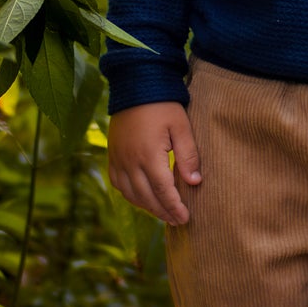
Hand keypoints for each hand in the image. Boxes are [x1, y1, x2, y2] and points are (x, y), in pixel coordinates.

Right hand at [106, 101, 201, 225]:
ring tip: (163, 213)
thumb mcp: (182, 127)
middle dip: (163, 212)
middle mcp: (129, 161)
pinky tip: (142, 198)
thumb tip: (195, 183)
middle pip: (146, 197)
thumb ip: (188, 155)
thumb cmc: (163, 105)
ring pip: (130, 194)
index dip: (174, 207)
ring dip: (147, 207)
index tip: (185, 218)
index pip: (163, 191)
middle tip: (177, 221)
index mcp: (148, 155)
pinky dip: (130, 195)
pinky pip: (118, 183)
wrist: (135, 85)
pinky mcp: (112, 155)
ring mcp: (118, 159)